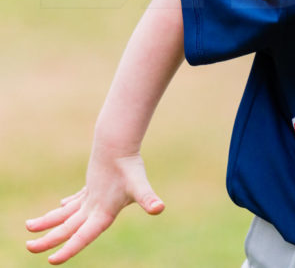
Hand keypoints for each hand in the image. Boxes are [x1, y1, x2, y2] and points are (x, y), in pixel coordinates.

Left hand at [25, 148, 163, 264]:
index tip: (52, 261)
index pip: (83, 237)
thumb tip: (159, 208)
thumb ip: (148, 198)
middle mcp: (98, 210)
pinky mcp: (93, 187)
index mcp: (104, 214)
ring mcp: (94, 199)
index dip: (68, 250)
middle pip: (68, 230)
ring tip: (29, 226)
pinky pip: (75, 201)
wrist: (123, 145)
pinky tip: (60, 205)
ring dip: (48, 222)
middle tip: (29, 246)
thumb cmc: (129, 165)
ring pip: (66, 216)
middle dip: (48, 240)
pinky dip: (65, 206)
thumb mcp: (138, 184)